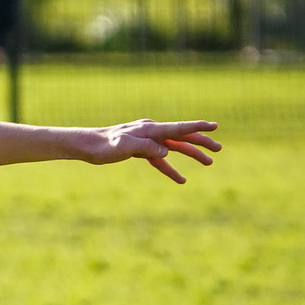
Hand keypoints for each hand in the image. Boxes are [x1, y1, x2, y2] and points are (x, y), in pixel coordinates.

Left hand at [83, 120, 220, 183]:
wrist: (85, 146)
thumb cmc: (102, 145)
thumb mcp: (123, 146)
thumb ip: (145, 148)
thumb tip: (166, 152)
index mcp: (149, 130)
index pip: (178, 127)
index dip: (198, 127)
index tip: (215, 125)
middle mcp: (150, 132)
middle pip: (181, 136)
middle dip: (201, 142)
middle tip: (219, 149)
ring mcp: (145, 141)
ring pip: (173, 148)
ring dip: (191, 154)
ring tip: (209, 162)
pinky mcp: (139, 151)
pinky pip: (159, 160)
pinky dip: (170, 168)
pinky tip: (181, 179)